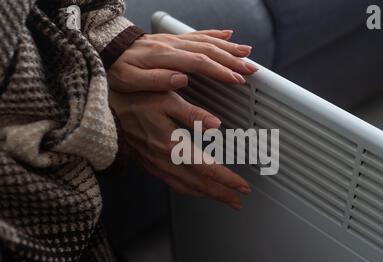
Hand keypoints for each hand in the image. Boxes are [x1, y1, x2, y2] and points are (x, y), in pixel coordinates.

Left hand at [108, 30, 257, 92]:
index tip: (236, 79)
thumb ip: (156, 80)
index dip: (220, 71)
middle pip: (209, 50)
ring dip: (229, 47)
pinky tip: (228, 35)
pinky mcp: (173, 39)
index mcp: (164, 56)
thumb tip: (182, 79)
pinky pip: (197, 34)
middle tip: (250, 69)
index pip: (199, 62)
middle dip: (232, 60)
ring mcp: (174, 40)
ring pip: (207, 41)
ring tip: (247, 53)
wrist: (106, 49)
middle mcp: (172, 45)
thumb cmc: (118, 69)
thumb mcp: (130, 80)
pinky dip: (215, 34)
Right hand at [109, 90, 251, 209]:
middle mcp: (165, 161)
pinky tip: (196, 189)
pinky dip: (190, 191)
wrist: (104, 113)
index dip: (227, 179)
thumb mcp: (165, 99)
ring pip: (187, 187)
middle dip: (221, 193)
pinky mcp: (151, 166)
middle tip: (238, 200)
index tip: (242, 186)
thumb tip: (215, 125)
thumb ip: (192, 114)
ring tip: (224, 199)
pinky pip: (174, 184)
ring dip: (207, 195)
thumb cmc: (134, 101)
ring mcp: (157, 166)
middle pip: (199, 184)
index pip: (206, 168)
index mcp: (172, 145)